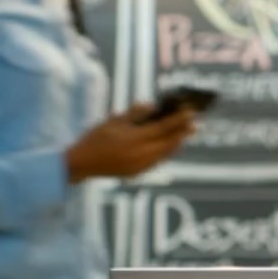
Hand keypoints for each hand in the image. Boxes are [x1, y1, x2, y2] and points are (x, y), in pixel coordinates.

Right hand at [64, 103, 196, 182]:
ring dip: (176, 143)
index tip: (191, 112)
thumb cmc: (96, 138)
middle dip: (182, 132)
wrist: (82, 163)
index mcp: (135, 138)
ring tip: (184, 134)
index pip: (163, 127)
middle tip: (195, 124)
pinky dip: (166, 152)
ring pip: (165, 153)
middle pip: (169, 142)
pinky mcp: (138, 172)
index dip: (178, 120)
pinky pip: (157, 161)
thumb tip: (153, 106)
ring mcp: (140, 165)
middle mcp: (141, 154)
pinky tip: (169, 146)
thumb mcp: (114, 121)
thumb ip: (135, 113)